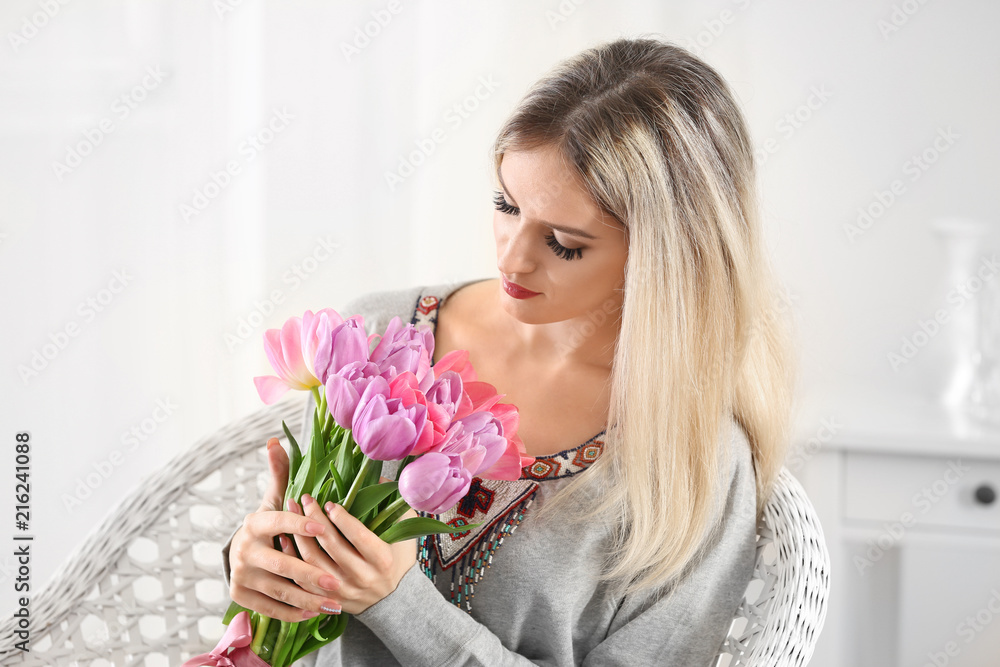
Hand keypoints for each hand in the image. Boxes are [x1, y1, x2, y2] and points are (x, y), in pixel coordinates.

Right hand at [227, 437, 343, 622]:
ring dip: (308, 599)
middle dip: (311, 574)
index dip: (300, 525)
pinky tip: (316, 613)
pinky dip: (294, 613)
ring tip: (334, 602)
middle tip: (338, 581)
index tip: (322, 528)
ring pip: (280, 591)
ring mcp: (241, 576)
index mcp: (255, 523)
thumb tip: (276, 441)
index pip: (279, 523)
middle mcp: (243, 550)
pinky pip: (272, 609)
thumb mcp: (274, 499)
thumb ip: (280, 472)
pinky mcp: (241, 597)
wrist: (240, 554)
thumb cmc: (270, 523)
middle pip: (282, 564)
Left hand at [286, 483, 417, 615]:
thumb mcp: (404, 531)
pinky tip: (284, 537)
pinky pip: (303, 579)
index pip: (358, 535)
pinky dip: (292, 557)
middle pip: (331, 545)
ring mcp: (344, 590)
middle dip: (315, 518)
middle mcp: (363, 577)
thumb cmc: (399, 558)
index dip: (341, 518)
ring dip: (298, 534)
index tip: (329, 502)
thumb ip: (394, 504)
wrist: (395, 600)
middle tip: (306, 498)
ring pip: (313, 562)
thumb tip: (377, 478)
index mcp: (382, 560)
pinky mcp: (329, 599)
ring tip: (292, 511)